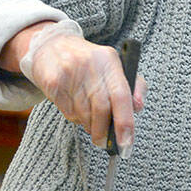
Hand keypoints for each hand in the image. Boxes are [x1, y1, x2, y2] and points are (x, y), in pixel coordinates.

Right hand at [11, 20, 145, 153]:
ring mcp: (70, 73)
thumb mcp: (114, 67)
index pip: (122, 95)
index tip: (126, 144)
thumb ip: (133, 86)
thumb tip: (138, 107)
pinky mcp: (52, 82)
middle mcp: (91, 65)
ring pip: (83, 114)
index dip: (125, 123)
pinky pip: (67, 111)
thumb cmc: (90, 63)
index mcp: (110, 61)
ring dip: (89, 125)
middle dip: (104, 132)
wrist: (52, 46)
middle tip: (105, 142)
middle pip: (101, 109)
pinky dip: (75, 118)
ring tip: (91, 122)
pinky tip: (76, 109)